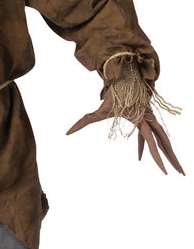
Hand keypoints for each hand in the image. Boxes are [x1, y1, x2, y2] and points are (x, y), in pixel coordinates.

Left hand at [66, 89, 184, 175]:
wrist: (124, 74)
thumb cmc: (112, 92)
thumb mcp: (98, 109)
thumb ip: (83, 121)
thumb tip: (66, 133)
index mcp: (142, 119)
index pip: (151, 143)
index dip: (157, 159)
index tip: (164, 172)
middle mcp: (149, 119)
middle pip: (164, 143)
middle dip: (172, 159)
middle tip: (181, 174)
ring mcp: (149, 118)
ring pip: (161, 139)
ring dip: (166, 154)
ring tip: (171, 168)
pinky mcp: (145, 118)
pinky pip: (147, 135)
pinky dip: (145, 146)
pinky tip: (140, 158)